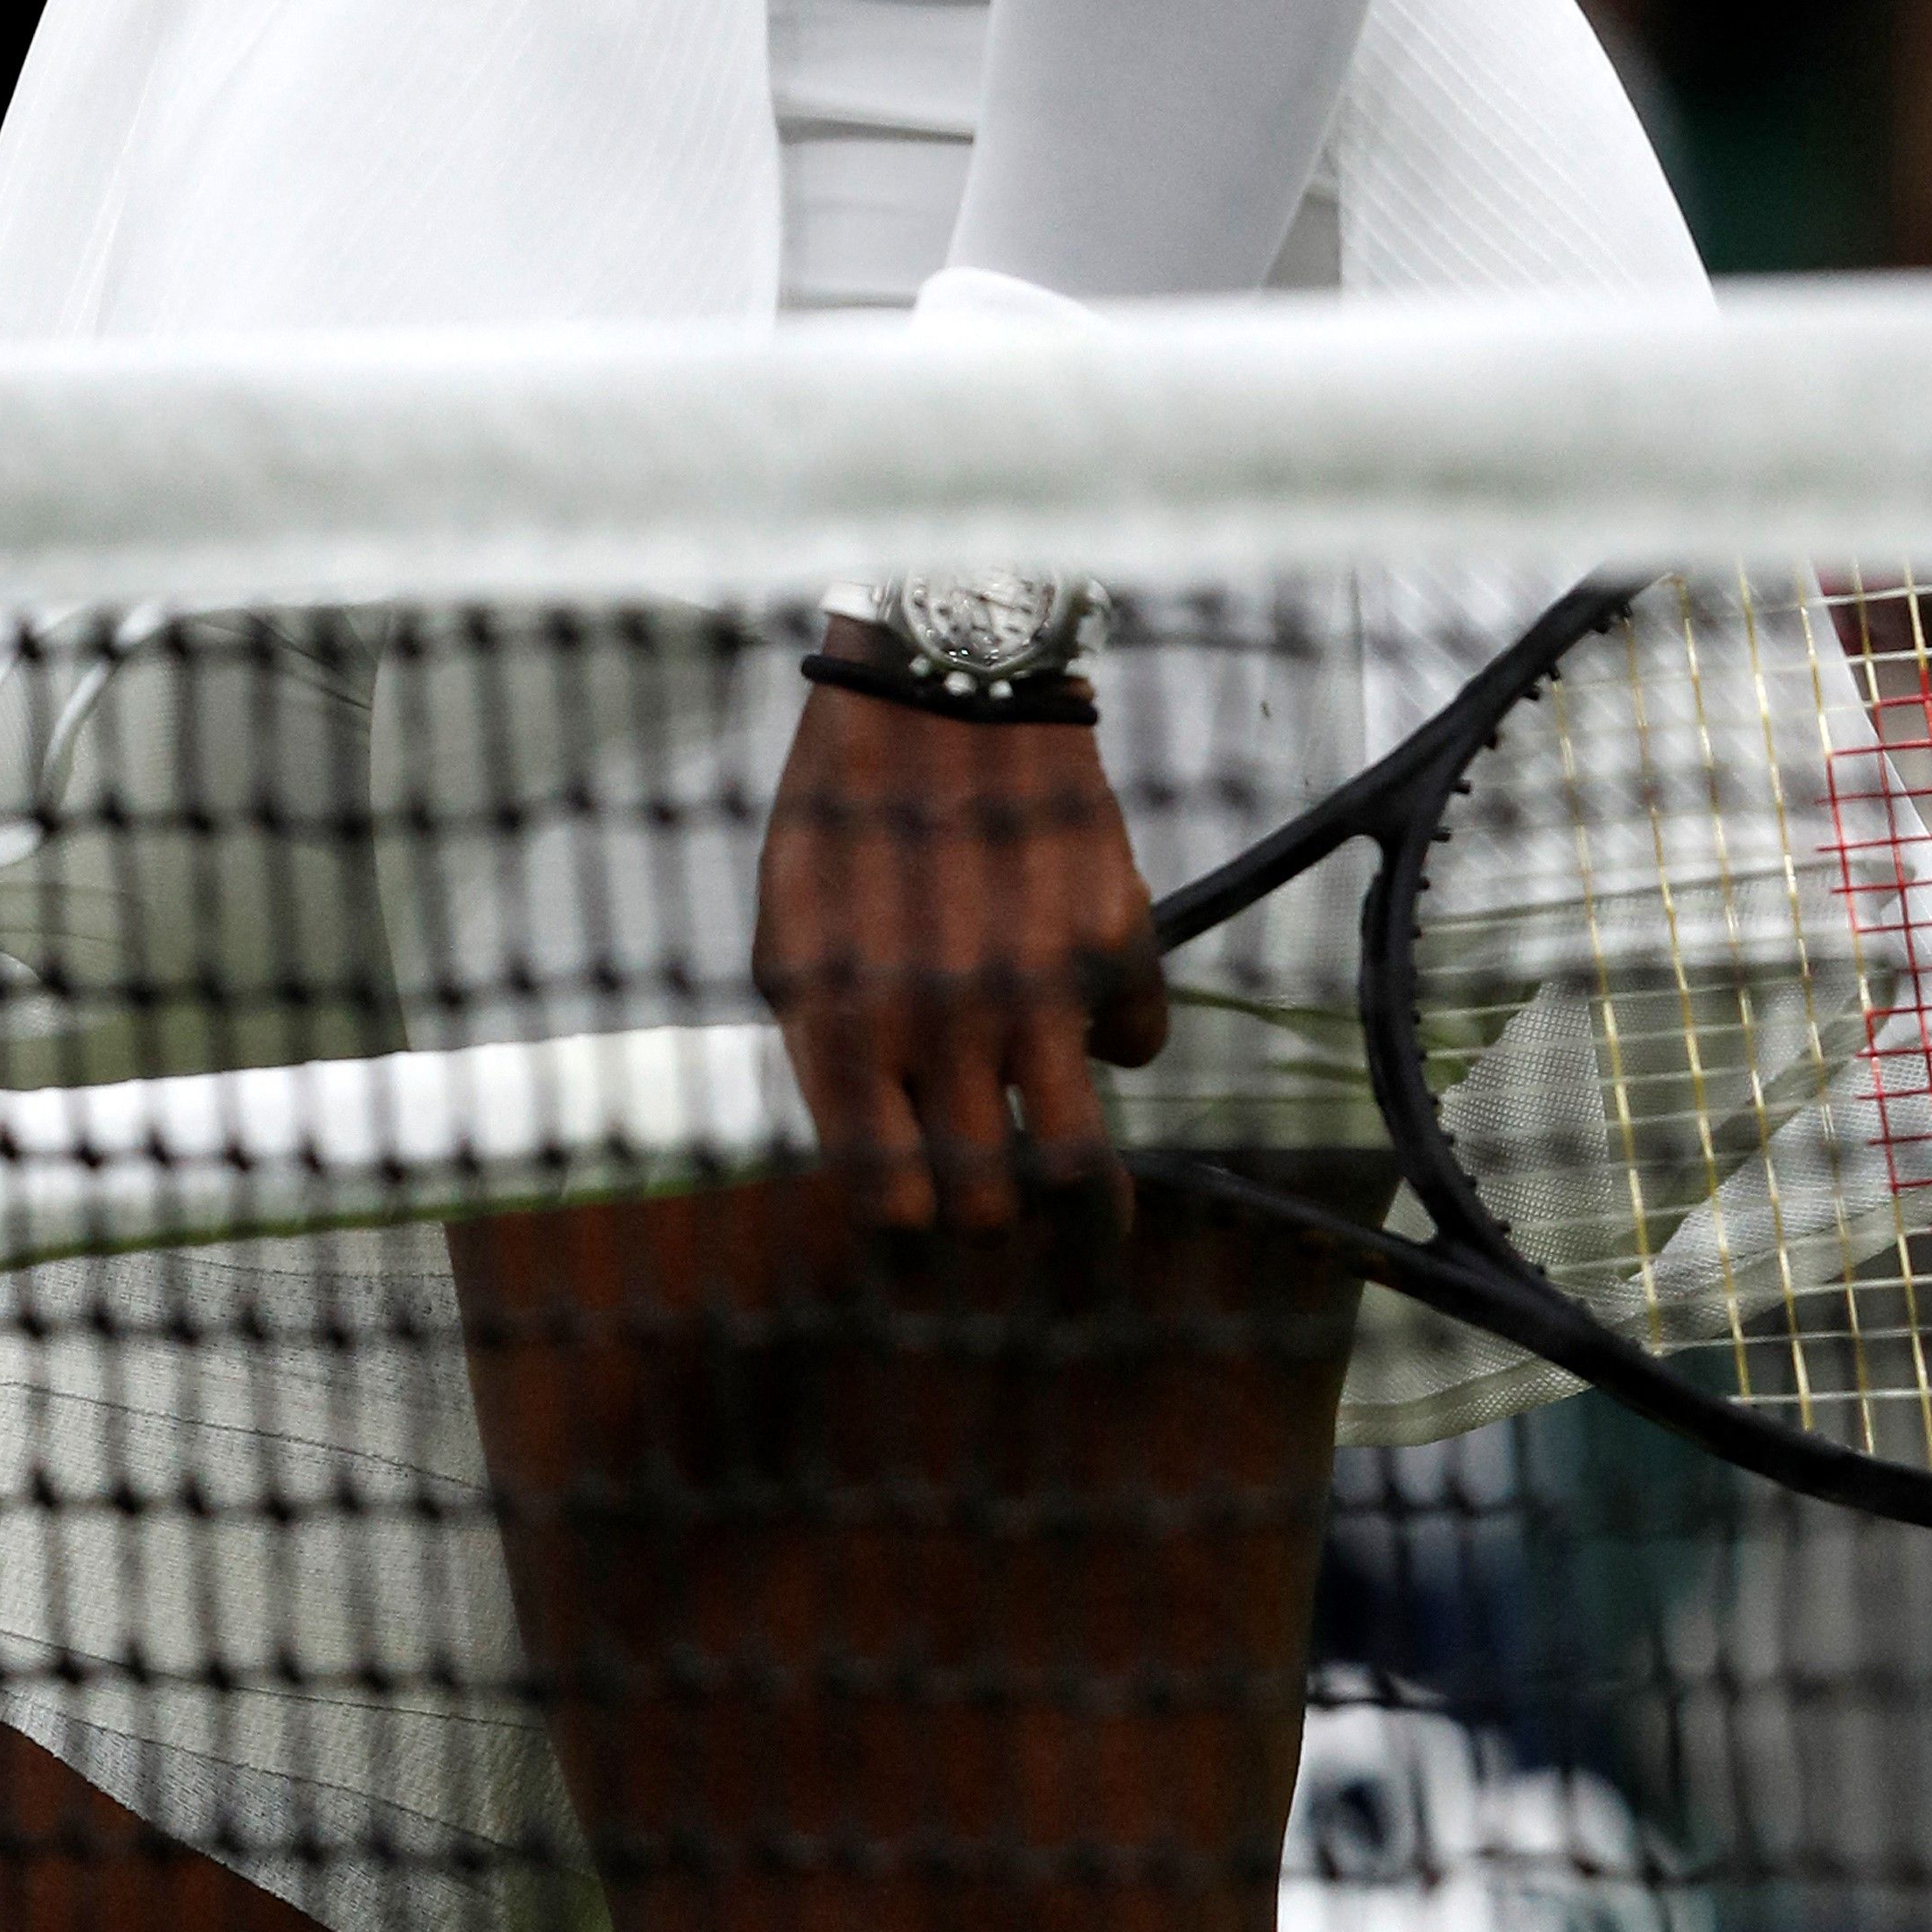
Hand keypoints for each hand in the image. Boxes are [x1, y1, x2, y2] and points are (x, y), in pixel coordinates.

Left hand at [755, 674, 1167, 1240]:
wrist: (941, 680)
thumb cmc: (844, 809)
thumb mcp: (788, 931)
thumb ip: (823, 1048)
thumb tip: (877, 1154)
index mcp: (844, 1025)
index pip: (885, 1203)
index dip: (911, 1244)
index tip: (929, 1251)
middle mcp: (940, 1022)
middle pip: (986, 1207)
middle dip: (997, 1234)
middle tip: (1008, 1226)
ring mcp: (1035, 986)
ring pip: (1080, 1171)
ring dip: (1090, 1210)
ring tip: (1098, 1220)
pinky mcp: (1113, 938)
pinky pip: (1142, 1040)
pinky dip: (1125, 1037)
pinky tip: (1098, 1004)